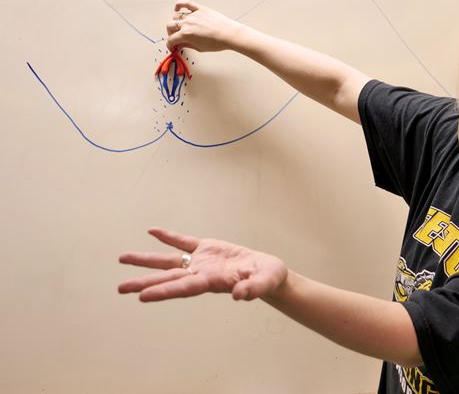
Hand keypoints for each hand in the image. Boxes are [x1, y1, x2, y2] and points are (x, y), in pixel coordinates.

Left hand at [118, 227, 287, 301]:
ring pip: (169, 261)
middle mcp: (201, 274)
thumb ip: (253, 289)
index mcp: (212, 282)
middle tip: (120, 289)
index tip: (141, 296)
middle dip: (145, 282)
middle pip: (168, 278)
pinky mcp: (206, 248)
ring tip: (122, 258)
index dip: (163, 291)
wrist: (268, 272)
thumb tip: (239, 296)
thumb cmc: (268, 279)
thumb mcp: (265, 282)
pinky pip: (183, 242)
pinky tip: (152, 231)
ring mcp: (201, 261)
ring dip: (147, 260)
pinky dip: (168, 237)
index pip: (183, 287)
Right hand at [165, 0, 242, 52]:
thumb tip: (180, 45)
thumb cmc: (217, 42)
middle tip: (175, 37)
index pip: (171, 39)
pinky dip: (179, 4)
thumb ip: (187, 45)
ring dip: (175, 22)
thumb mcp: (200, 48)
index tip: (172, 46)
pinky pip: (186, 3)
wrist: (229, 34)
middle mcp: (187, 23)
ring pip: (176, 16)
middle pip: (170, 26)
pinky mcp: (199, 9)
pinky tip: (177, 8)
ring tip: (179, 26)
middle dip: (170, 33)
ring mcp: (193, 15)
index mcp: (186, 34)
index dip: (170, 45)